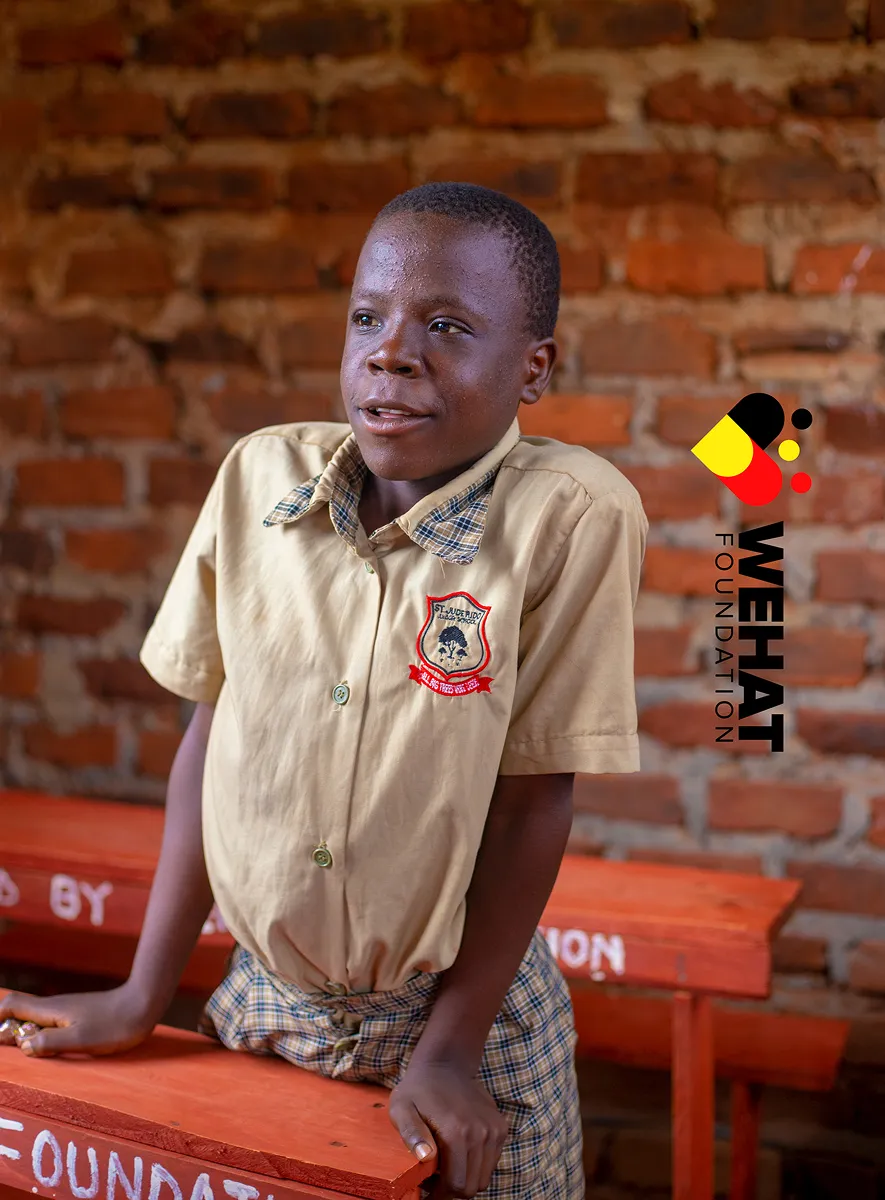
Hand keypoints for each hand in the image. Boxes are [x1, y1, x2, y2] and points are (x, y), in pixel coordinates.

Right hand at [0, 985, 154, 1057]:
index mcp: (50, 1010)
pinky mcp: (79, 1015)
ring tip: (27, 1051)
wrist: (143, 1006)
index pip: (11, 1005)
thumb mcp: (79, 1039)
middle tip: (15, 1049)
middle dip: (7, 1029)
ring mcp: (67, 1010)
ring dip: (24, 1033)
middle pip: (19, 1012)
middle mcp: (55, 1006)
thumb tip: (22, 1046)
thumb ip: (48, 1042)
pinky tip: (50, 1047)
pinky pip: (50, 1023)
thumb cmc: (113, 1025)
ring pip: (35, 1018)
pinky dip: (42, 1034)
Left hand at [388, 1061, 508, 1198]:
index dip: (439, 1195)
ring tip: (446, 1165)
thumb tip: (426, 1157)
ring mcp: (494, 1129)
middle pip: (472, 1186)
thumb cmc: (417, 1090)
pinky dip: (477, 1165)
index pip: (456, 1185)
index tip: (426, 1191)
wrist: (444, 1065)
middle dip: (452, 1189)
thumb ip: (411, 1133)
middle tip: (434, 1179)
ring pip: (483, 1177)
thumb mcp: (401, 1108)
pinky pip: (491, 1162)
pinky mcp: (500, 1127)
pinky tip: (459, 1152)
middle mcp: (481, 1132)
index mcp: (457, 1131)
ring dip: (465, 1178)